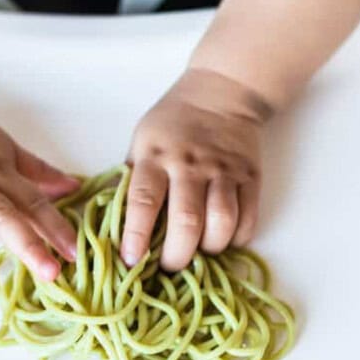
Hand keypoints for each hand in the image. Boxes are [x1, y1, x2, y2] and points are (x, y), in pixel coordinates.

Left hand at [120, 67, 266, 271]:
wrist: (222, 93)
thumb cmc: (172, 123)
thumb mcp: (141, 142)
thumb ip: (130, 180)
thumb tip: (109, 222)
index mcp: (155, 156)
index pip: (143, 200)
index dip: (136, 235)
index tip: (130, 260)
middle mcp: (189, 164)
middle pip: (186, 221)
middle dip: (176, 256)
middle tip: (168, 267)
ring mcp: (223, 171)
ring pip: (222, 222)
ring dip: (210, 249)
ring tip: (199, 253)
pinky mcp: (250, 176)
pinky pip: (248, 218)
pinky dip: (237, 239)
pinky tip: (224, 239)